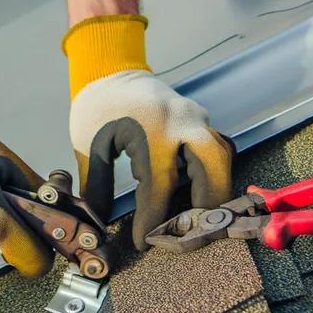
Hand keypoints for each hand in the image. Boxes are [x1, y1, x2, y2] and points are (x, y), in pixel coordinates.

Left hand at [65, 16, 232, 249]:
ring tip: (198, 220)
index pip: (159, 187)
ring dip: (216, 190)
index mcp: (151, 131)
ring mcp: (196, 117)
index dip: (154, 219)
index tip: (144, 242)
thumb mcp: (90, 147)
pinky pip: (217, 148)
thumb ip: (96, 187)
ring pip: (222, 159)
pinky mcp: (200, 117)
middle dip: (207, 208)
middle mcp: (182, 124)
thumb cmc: (96, 108)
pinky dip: (213, 172)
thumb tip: (97, 224)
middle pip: (212, 172)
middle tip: (190, 235)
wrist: (110, 70)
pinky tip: (198, 194)